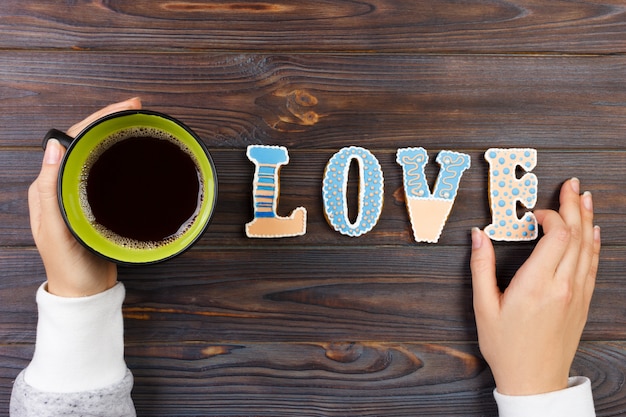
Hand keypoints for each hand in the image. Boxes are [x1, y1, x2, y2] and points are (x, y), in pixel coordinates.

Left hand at [28, 98, 141, 296]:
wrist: (84, 293)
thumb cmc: (68, 266)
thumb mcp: (55, 230)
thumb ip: (49, 191)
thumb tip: (53, 146)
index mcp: (48, 186)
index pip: (70, 139)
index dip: (96, 119)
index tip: (123, 108)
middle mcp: (63, 184)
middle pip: (86, 141)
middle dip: (109, 120)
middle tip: (136, 108)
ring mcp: (81, 193)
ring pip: (99, 154)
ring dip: (116, 135)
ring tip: (138, 122)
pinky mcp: (98, 203)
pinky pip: (109, 172)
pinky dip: (122, 157)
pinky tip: (135, 153)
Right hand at [470, 178, 600, 395]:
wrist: (534, 380)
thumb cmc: (506, 346)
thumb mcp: (483, 306)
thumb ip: (480, 267)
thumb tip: (477, 236)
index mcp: (537, 284)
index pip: (557, 236)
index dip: (550, 216)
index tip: (534, 213)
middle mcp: (563, 286)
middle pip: (576, 236)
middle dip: (573, 206)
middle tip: (571, 184)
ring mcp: (576, 294)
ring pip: (588, 248)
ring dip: (587, 220)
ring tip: (584, 198)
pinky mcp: (582, 303)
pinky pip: (592, 265)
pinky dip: (594, 244)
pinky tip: (594, 232)